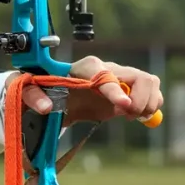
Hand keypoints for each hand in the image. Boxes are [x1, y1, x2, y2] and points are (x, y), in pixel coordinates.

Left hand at [14, 55, 162, 124]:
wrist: (61, 94)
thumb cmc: (48, 90)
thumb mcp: (32, 91)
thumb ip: (33, 96)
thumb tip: (45, 107)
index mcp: (85, 67)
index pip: (105, 74)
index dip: (115, 89)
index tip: (123, 106)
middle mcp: (109, 68)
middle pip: (140, 76)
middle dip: (140, 99)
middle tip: (128, 115)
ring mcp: (123, 77)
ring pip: (151, 82)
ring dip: (148, 103)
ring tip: (132, 116)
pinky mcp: (131, 89)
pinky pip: (153, 93)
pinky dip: (152, 107)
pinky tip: (137, 115)